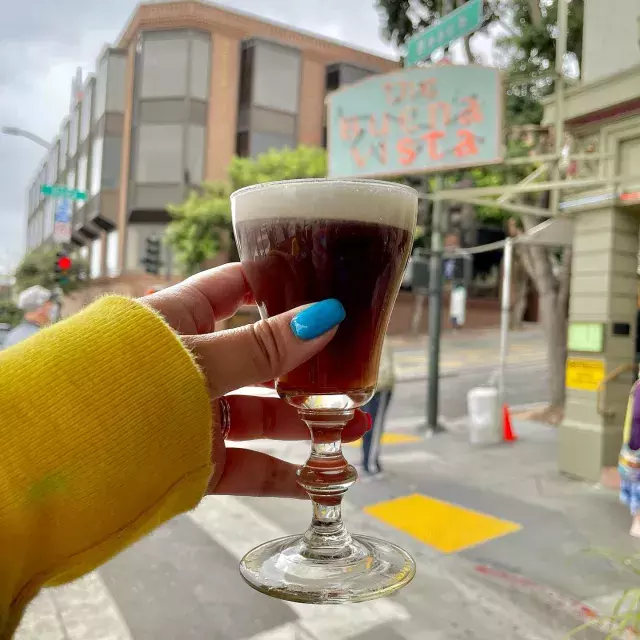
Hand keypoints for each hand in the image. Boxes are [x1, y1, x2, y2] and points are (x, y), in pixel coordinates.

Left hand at [142, 264, 368, 499]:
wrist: (49, 469)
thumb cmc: (119, 388)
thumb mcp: (198, 360)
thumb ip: (262, 346)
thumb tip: (326, 316)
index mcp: (181, 319)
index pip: (237, 288)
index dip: (280, 283)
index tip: (326, 284)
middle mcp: (191, 364)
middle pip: (262, 357)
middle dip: (308, 365)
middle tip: (353, 370)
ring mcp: (194, 414)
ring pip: (260, 415)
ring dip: (306, 422)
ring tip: (352, 425)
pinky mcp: (194, 460)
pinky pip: (247, 466)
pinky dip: (283, 475)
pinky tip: (320, 479)